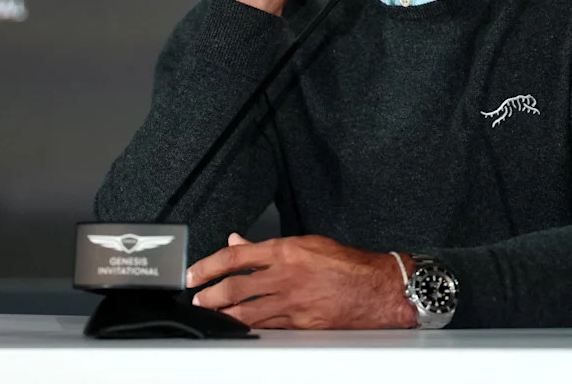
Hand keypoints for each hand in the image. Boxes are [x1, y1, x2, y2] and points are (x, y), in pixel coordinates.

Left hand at [187, 233, 416, 329]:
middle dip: (210, 295)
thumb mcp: (305, 244)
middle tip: (197, 299)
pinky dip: (248, 327)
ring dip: (223, 316)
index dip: (209, 266)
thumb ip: (268, 247)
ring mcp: (291, 302)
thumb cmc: (346, 263)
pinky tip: (238, 328)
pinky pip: (266, 326)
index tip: (195, 273)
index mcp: (286, 251)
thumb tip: (240, 243)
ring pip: (246, 312)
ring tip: (211, 315)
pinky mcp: (299, 324)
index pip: (236, 257)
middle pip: (234, 288)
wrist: (375, 288)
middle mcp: (285, 276)